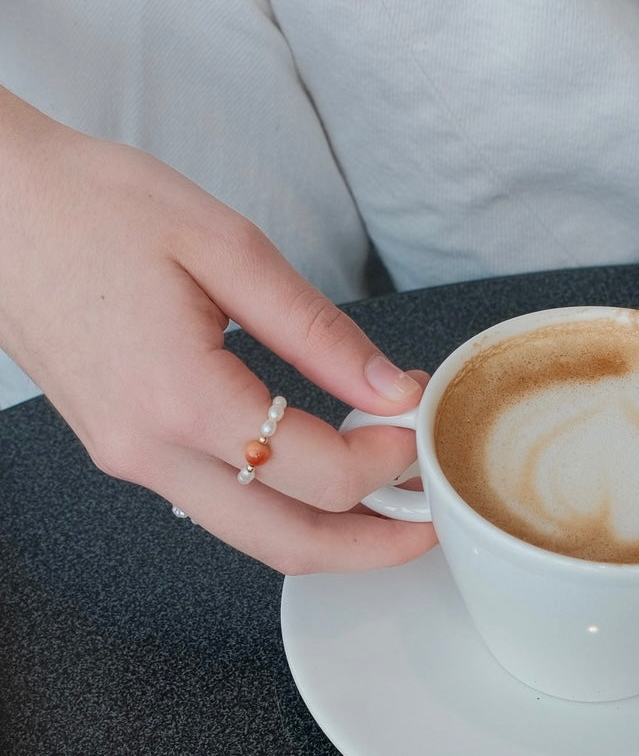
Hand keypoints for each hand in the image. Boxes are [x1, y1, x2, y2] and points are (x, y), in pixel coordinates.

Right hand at [0, 89, 436, 572]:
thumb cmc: (94, 208)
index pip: (317, 472)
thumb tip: (386, 386)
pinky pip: (212, 502)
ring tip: (380, 499)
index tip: (414, 424)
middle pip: (285, 543)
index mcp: (181, 398)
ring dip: (323, 530)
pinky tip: (305, 471)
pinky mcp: (119, 446)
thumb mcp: (225, 248)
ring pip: (246, 534)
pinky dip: (273, 502)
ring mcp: (127, 457)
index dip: (386, 461)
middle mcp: (148, 450)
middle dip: (369, 547)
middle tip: (426, 526)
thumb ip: (315, 330)